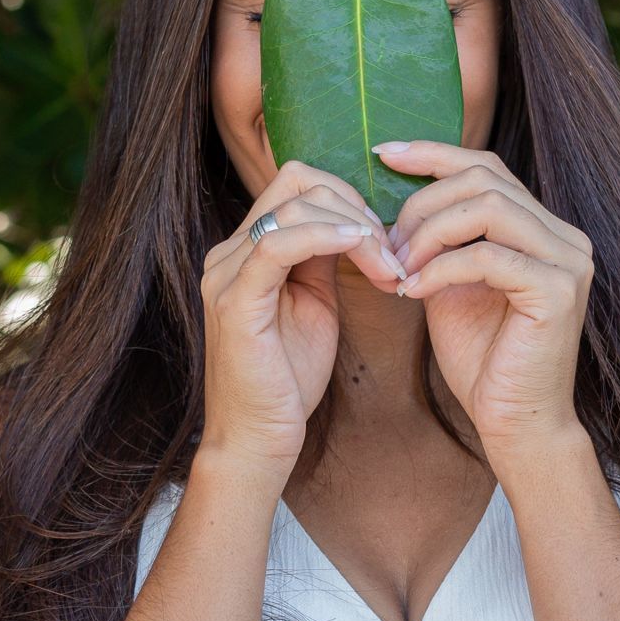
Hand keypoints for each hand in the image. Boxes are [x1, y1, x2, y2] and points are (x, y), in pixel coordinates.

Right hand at [198, 161, 405, 478]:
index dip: (350, 199)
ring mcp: (227, 273)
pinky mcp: (234, 300)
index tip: (389, 240)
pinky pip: (279, 243)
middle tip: (393, 252)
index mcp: (247, 251)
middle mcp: (229, 252)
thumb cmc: (288, 381)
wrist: (258, 440)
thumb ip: (325, 261)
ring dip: (353, 225)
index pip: (297, 185)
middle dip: (356, 205)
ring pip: (293, 203)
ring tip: (386, 263)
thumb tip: (356, 225)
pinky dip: (326, 235)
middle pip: (296, 180)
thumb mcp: (316, 305)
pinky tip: (361, 249)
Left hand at [374, 139, 592, 465]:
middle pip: (483, 178)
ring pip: (487, 207)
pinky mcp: (559, 292)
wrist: (516, 424)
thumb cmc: (483, 361)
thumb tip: (394, 198)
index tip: (382, 154)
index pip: (487, 166)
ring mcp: (569, 261)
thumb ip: (438, 242)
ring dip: (429, 232)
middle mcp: (565, 236)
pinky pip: (488, 256)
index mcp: (544, 229)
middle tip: (384, 242)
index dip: (433, 153)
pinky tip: (413, 291)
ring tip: (398, 265)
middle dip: (421, 203)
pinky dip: (441, 268)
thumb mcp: (451, 285)